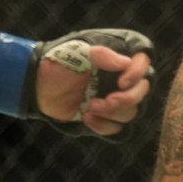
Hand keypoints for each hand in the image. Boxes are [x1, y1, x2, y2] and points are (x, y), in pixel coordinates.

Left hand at [36, 37, 152, 138]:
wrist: (38, 85)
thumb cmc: (59, 63)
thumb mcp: (77, 52)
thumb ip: (102, 54)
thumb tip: (125, 63)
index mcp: (116, 58)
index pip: (143, 60)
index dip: (138, 72)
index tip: (121, 82)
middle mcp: (121, 78)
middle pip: (142, 90)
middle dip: (127, 99)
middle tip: (107, 100)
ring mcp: (114, 99)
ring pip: (132, 112)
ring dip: (113, 113)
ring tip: (90, 107)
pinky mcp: (105, 118)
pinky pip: (118, 129)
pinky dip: (104, 126)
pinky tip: (87, 118)